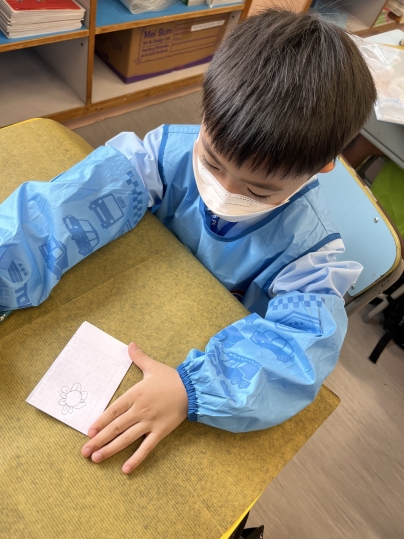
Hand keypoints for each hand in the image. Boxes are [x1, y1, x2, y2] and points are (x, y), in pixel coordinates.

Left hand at [81, 342, 188, 472]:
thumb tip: (130, 344)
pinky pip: (146, 448)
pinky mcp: (160, 432)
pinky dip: (135, 459)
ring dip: (110, 450)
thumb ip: (139, 357)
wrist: (193, 389)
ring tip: (96, 458)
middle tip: (84, 452)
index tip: (89, 432)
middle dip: (98, 440)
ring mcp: (149, 422)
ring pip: (126, 439)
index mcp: (135, 395)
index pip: (112, 411)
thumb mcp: (153, 366)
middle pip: (115, 427)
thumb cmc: (171, 378)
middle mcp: (139, 410)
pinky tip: (125, 469)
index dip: (99, 422)